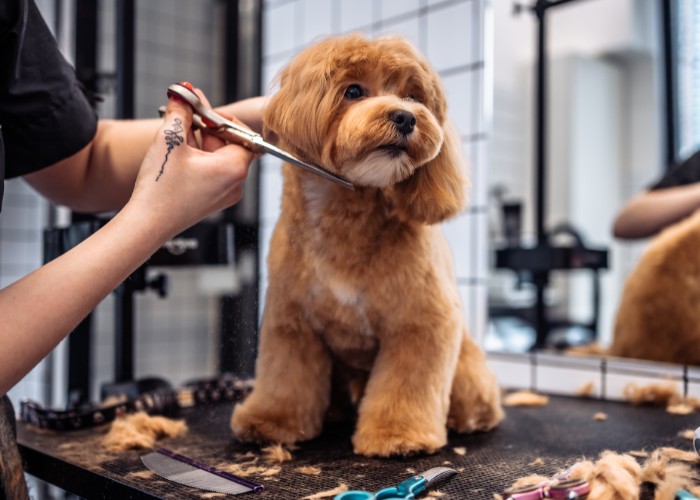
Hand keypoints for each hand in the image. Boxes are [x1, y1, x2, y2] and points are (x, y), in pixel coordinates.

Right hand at [128, 87, 254, 237]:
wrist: (147, 223)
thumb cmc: (161, 189)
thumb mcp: (170, 140)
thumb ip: (181, 111)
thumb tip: (183, 92)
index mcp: (234, 169)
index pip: (241, 132)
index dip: (219, 117)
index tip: (200, 107)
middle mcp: (235, 183)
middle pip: (229, 143)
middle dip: (206, 126)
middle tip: (185, 112)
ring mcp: (224, 193)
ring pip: (217, 156)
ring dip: (199, 140)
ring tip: (177, 132)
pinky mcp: (212, 199)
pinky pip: (211, 170)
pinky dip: (197, 157)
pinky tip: (178, 151)